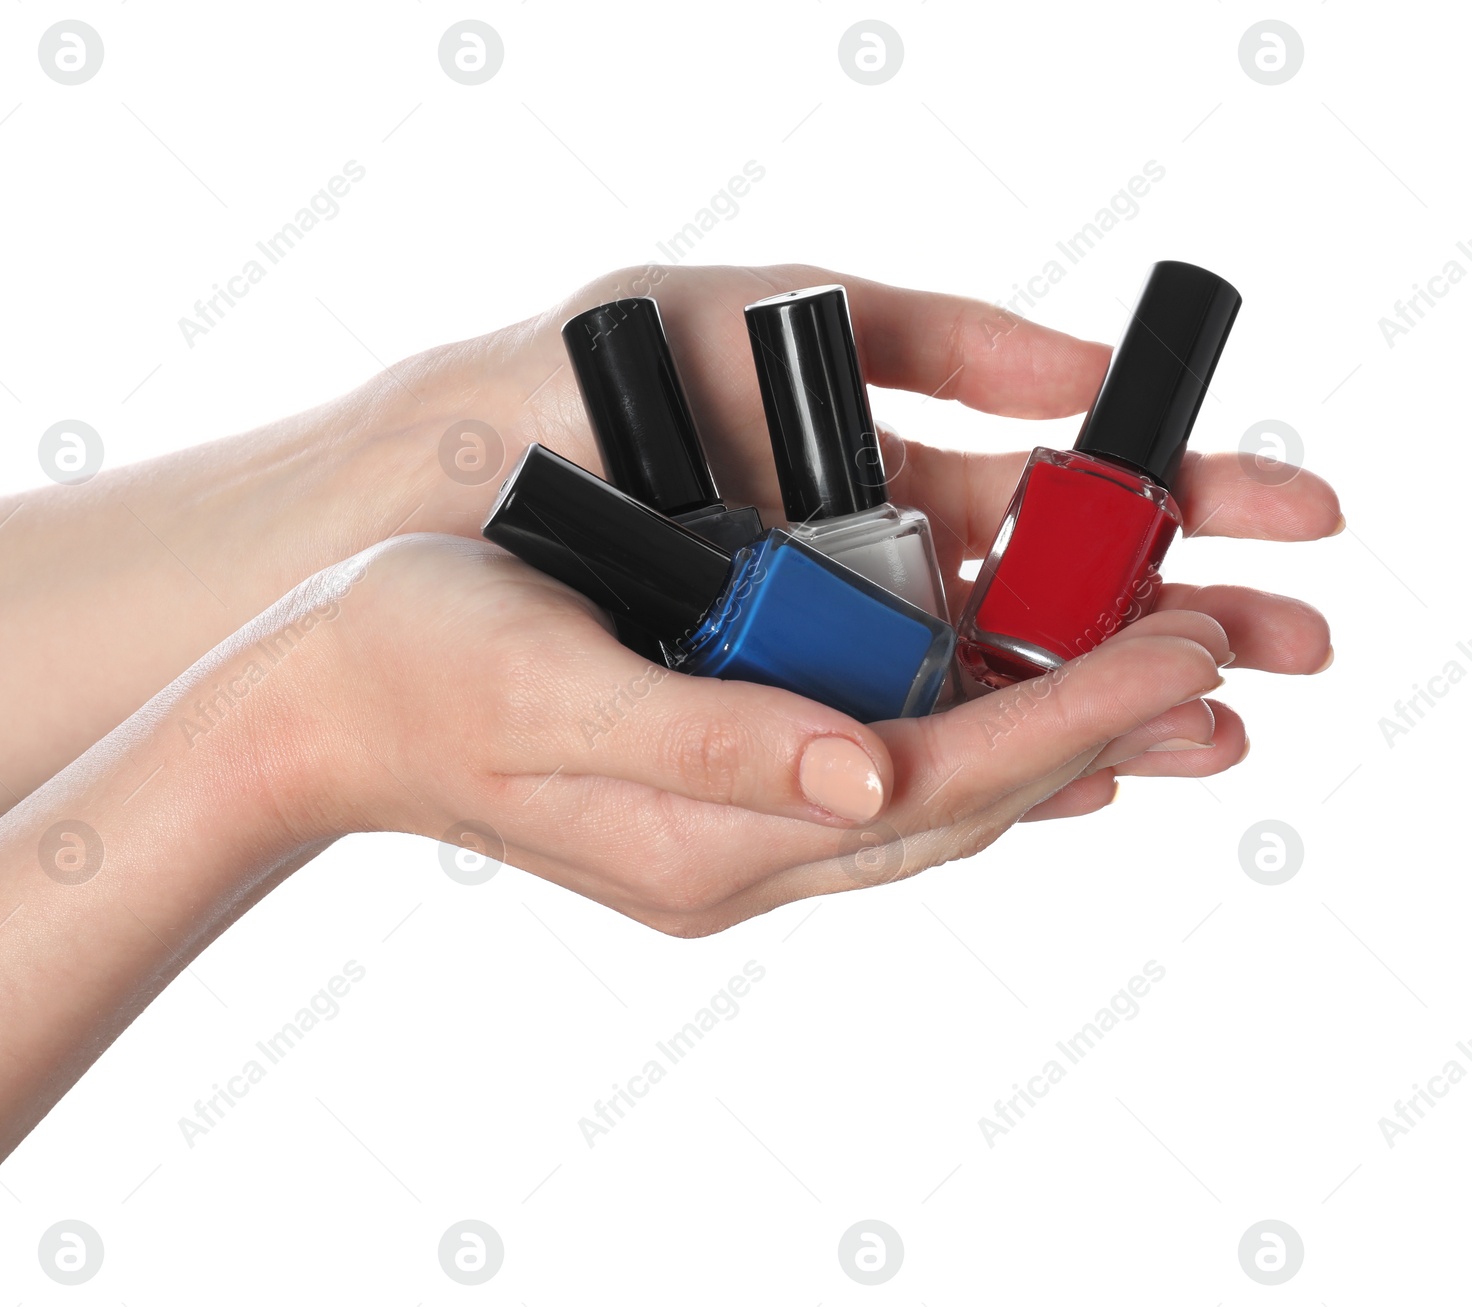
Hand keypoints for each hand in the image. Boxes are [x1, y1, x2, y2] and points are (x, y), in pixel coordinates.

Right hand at [0, 261, 1338, 869]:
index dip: (1074, 714)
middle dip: (1095, 727)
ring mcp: (724, 840)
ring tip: (1150, 686)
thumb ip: (713, 737)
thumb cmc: (414, 665)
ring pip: (928, 804)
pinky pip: (870, 790)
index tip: (1182, 646)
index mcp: (707, 831)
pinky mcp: (708, 805)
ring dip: (1044, 745)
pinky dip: (958, 751)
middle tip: (1210, 654)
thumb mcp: (553, 684)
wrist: (312, 711)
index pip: (943, 781)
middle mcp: (736, 851)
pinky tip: (1008, 719)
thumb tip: (870, 772)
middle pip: (962, 803)